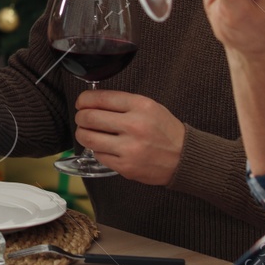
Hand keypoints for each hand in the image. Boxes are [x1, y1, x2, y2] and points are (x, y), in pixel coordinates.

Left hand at [71, 90, 185, 184]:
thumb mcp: (149, 107)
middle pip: (89, 118)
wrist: (184, 157)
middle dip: (80, 117)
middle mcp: (134, 125)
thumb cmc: (165, 131)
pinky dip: (97, 151)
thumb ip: (122, 102)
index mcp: (140, 106)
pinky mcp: (125, 166)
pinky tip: (105, 147)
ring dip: (83, 134)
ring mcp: (129, 148)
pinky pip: (98, 155)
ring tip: (87, 133)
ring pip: (88, 138)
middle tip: (82, 118)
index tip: (81, 103)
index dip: (83, 100)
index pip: (99, 98)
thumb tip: (92, 102)